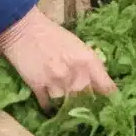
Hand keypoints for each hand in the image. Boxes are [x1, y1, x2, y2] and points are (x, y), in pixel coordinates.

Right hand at [0, 7, 115, 107]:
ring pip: (66, 103)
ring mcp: (56, 82)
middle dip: (85, 101)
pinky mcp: (38, 88)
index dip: (110, 98)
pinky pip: (48, 104)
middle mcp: (75, 73)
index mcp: (88, 59)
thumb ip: (89, 63)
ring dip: (65, 102)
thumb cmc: (53, 34)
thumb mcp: (78, 45)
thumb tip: (98, 80)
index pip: (106, 86)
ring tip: (63, 98)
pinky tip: (50, 101)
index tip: (111, 105)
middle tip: (84, 105)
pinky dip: (49, 105)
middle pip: (86, 98)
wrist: (25, 30)